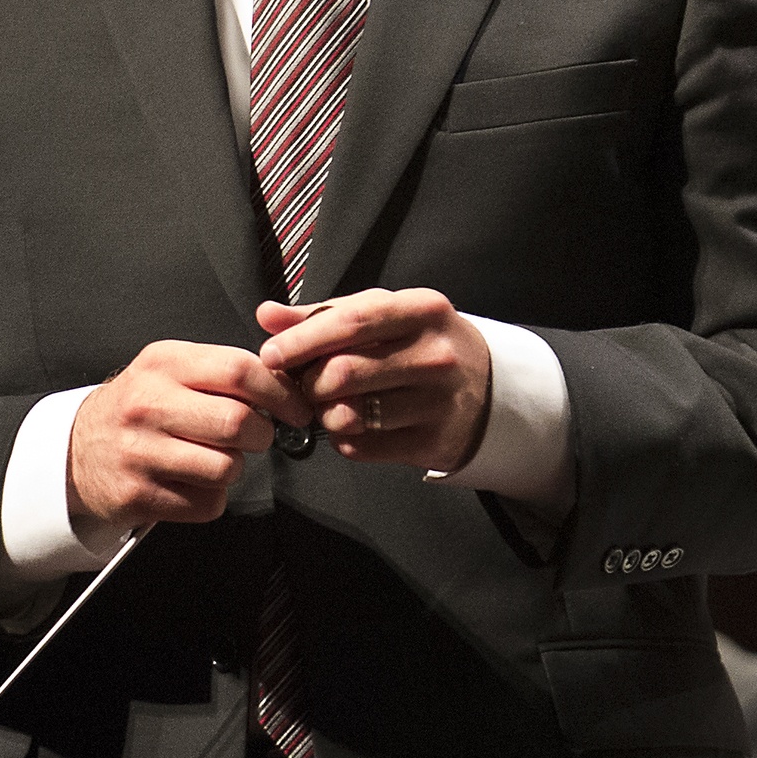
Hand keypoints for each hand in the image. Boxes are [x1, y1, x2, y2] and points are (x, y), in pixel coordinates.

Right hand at [69, 342, 307, 528]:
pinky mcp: (138, 495)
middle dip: (261, 435)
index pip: (239, 370)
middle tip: (254, 436)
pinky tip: (190, 481)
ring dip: (233, 468)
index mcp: (164, 364)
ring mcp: (140, 452)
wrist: (77, 449)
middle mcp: (148, 404)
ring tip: (211, 457)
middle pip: (238, 422)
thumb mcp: (171, 369)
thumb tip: (285, 386)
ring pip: (226, 468)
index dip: (280, 392)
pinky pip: (206, 504)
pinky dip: (210, 498)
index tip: (296, 407)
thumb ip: (222, 371)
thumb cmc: (138, 407)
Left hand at [257, 289, 493, 471]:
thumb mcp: (384, 315)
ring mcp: (436, 402)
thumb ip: (323, 315)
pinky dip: (341, 438)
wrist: (489, 390)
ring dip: (322, 412)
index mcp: (423, 310)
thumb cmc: (419, 343)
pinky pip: (360, 447)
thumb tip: (267, 316)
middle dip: (309, 382)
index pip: (353, 320)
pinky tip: (351, 423)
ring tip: (328, 402)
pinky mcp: (431, 442)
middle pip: (343, 373)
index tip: (271, 353)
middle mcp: (435, 355)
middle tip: (304, 383)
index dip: (304, 339)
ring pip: (348, 415)